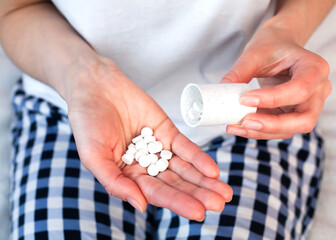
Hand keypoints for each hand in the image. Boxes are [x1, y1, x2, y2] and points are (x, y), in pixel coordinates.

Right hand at [66, 58, 232, 220]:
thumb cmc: (87, 123)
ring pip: (184, 168)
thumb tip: (142, 205)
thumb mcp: (94, 157)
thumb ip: (116, 182)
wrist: (96, 88)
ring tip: (223, 192)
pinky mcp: (167, 131)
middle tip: (219, 204)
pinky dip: (199, 157)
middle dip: (197, 195)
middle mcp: (146, 166)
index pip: (156, 193)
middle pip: (175, 184)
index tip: (199, 213)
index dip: (177, 203)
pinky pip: (185, 147)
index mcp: (128, 177)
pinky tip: (212, 170)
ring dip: (204, 180)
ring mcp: (158, 149)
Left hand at [222, 26, 331, 138]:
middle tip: (245, 122)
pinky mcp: (292, 115)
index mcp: (314, 68)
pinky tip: (239, 127)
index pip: (299, 90)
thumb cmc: (271, 46)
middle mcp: (317, 91)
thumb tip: (222, 94)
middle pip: (304, 120)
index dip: (272, 99)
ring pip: (291, 129)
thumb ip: (239, 73)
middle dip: (273, 125)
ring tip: (235, 127)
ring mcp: (307, 106)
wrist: (278, 46)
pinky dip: (258, 131)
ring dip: (261, 132)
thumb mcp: (254, 54)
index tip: (244, 99)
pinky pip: (278, 129)